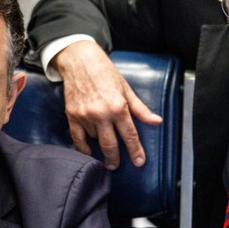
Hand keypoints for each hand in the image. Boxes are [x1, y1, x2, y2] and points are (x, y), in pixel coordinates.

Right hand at [52, 40, 162, 169]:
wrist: (80, 61)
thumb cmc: (105, 73)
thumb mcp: (126, 89)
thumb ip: (140, 109)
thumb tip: (156, 121)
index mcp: (118, 107)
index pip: (130, 135)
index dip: (135, 151)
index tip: (139, 162)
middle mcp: (101, 114)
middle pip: (110, 145)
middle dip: (115, 159)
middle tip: (116, 166)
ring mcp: (85, 116)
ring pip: (95, 140)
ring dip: (100, 144)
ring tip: (104, 144)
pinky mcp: (72, 116)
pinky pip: (77, 139)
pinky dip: (83, 148)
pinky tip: (89, 153)